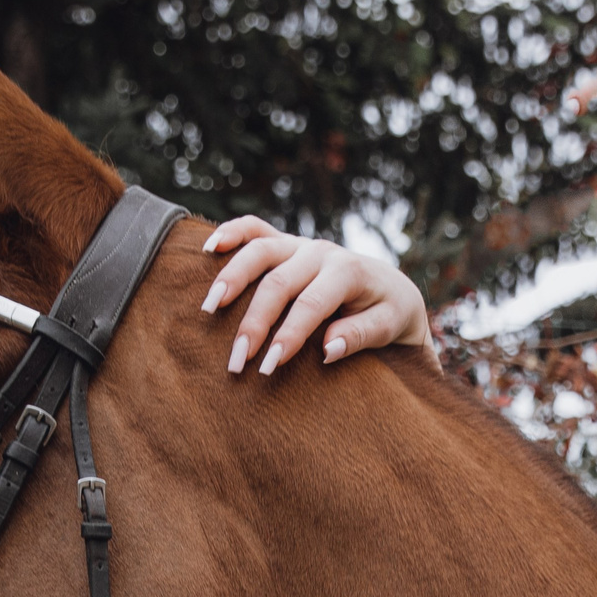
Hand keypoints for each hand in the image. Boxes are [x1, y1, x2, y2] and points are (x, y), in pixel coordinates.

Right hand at [201, 216, 434, 375]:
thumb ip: (360, 336)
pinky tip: (209, 247)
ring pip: (259, 251)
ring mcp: (300, 245)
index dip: (287, 335)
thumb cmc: (387, 313)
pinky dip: (232, 233)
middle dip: (254, 323)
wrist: (389, 288)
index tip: (268, 367)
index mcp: (347, 272)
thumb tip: (328, 350)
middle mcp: (320, 252)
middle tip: (235, 361)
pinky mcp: (286, 243)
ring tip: (208, 309)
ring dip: (231, 279)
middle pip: (278, 283)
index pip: (310, 305)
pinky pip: (255, 229)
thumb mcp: (387, 327)